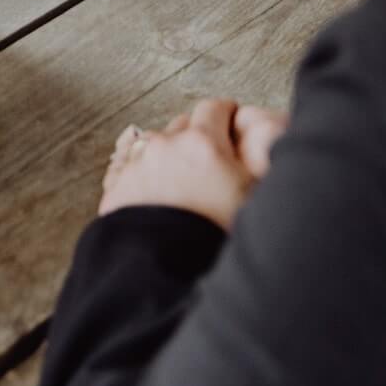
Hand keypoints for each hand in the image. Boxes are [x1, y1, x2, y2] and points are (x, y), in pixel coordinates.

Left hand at [98, 99, 287, 230]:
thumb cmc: (212, 240)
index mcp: (203, 143)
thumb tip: (268, 125)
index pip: (216, 108)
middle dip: (198, 138)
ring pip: (158, 147)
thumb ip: (261, 152)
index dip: (227, 118)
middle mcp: (167, 145)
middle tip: (213, 166)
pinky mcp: (117, 188)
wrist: (162, 277)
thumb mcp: (254, 194)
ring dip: (171, 158)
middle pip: (185, 125)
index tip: (231, 129)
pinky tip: (160, 201)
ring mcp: (137, 165)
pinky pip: (135, 170)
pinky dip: (147, 178)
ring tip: (185, 189)